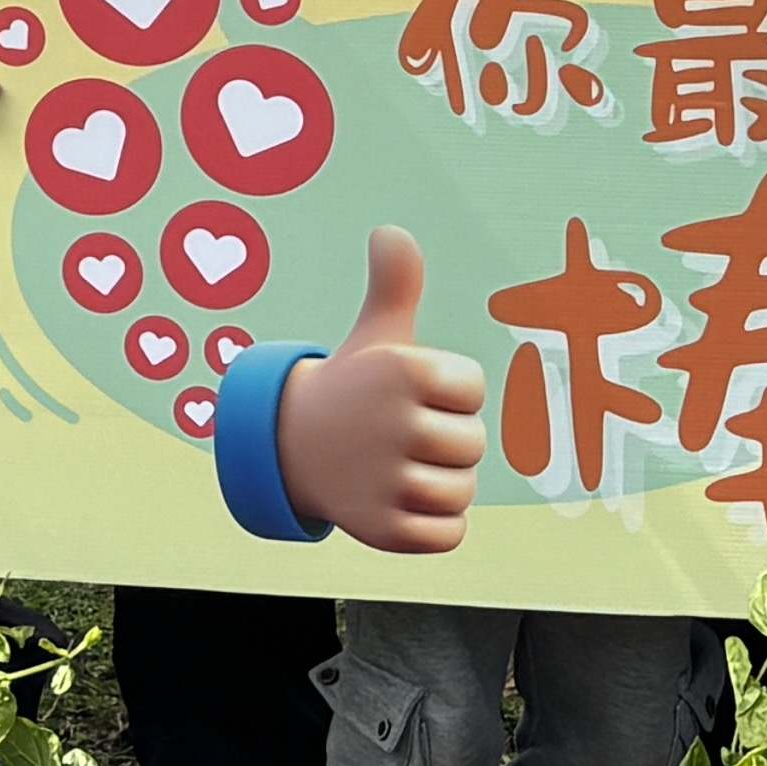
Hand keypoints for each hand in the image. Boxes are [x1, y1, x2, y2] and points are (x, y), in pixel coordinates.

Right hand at [271, 235, 485, 554]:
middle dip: (446, 441)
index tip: (410, 392)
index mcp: (403, 371)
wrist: (292, 446)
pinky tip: (400, 502)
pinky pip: (448, 535)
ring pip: (461, 492)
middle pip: (472, 444)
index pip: (474, 390)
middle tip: (403, 433)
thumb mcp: (376, 336)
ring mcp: (386, 481)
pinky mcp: (384, 530)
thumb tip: (390, 231)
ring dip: (439, 484)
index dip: (449, 392)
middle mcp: (393, 424)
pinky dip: (433, 525)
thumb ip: (396, 284)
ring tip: (400, 467)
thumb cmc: (354, 387)